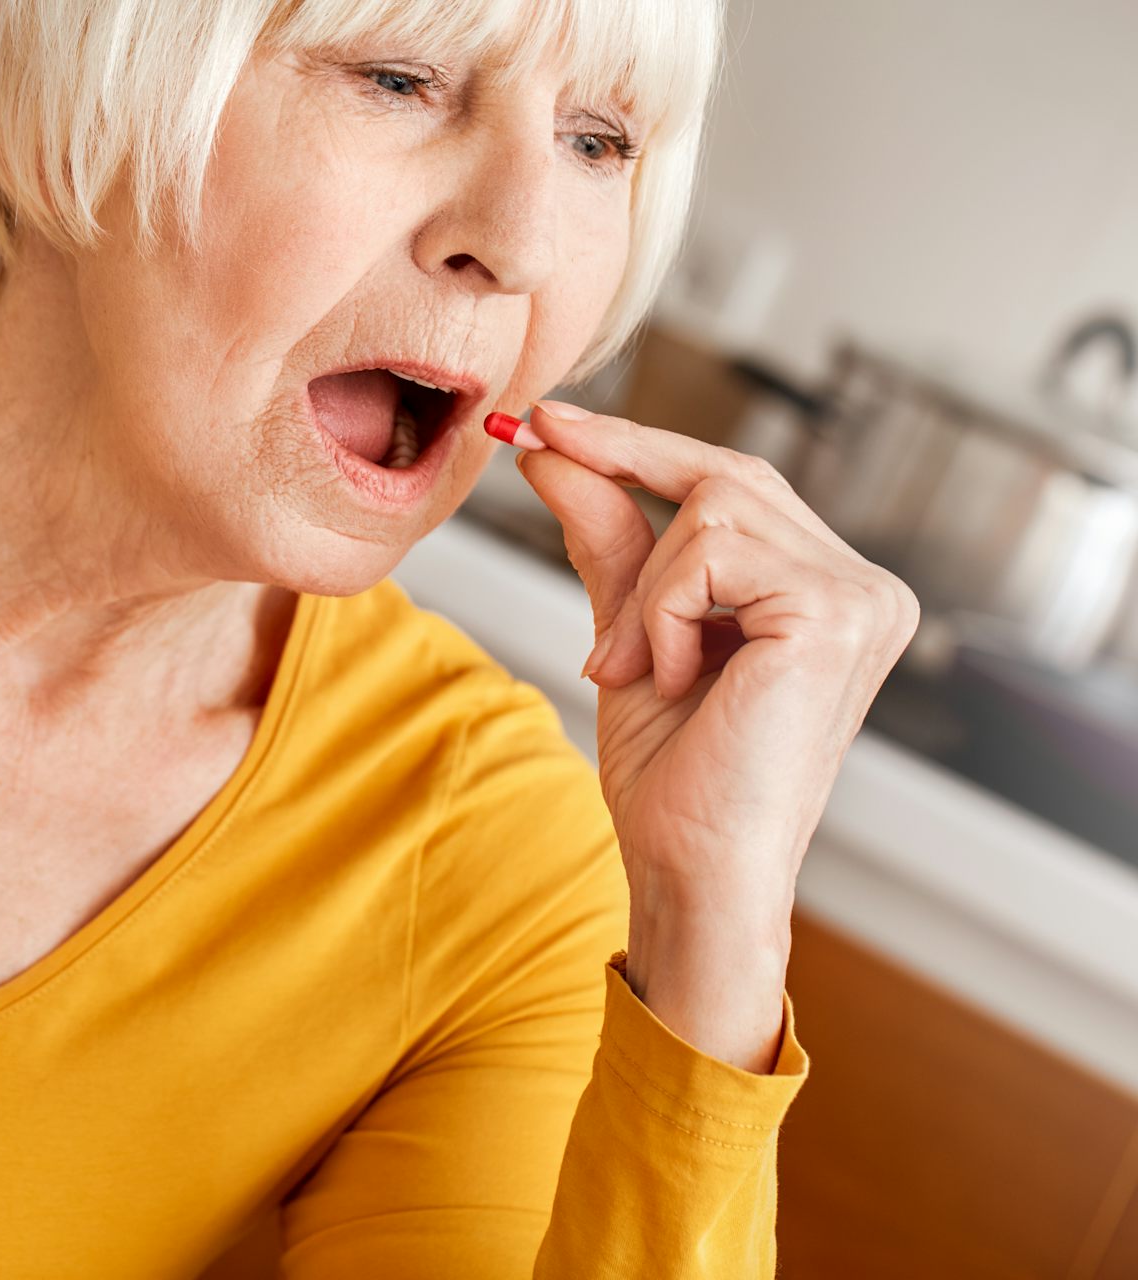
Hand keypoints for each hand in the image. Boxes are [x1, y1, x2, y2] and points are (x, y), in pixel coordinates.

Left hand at [510, 401, 918, 1067]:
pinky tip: (675, 679)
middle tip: (542, 465)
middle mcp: (865, 587)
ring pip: (709, 509)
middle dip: (623, 475)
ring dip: (644, 592)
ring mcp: (863, 597)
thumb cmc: (674, 779)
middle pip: (726, 475)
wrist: (691, 870)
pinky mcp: (835, 612)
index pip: (735, 483)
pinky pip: (708, 551)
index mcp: (829, 592)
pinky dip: (662, 611)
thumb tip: (555, 452)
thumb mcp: (628, 633)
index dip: (639, 445)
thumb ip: (609, 540)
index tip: (548, 419)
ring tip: (639, 671)